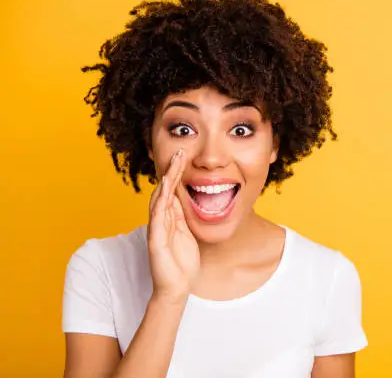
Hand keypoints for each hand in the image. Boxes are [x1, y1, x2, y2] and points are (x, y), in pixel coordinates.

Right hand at [147, 149, 199, 303]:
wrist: (176, 289)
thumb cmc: (182, 264)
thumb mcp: (186, 235)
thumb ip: (182, 218)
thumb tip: (183, 200)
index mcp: (169, 220)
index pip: (171, 191)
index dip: (176, 174)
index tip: (183, 156)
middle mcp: (160, 221)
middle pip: (164, 190)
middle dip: (171, 171)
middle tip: (179, 152)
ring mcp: (157, 230)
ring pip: (159, 200)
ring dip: (166, 181)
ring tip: (173, 164)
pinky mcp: (155, 241)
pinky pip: (157, 218)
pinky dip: (161, 202)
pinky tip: (164, 188)